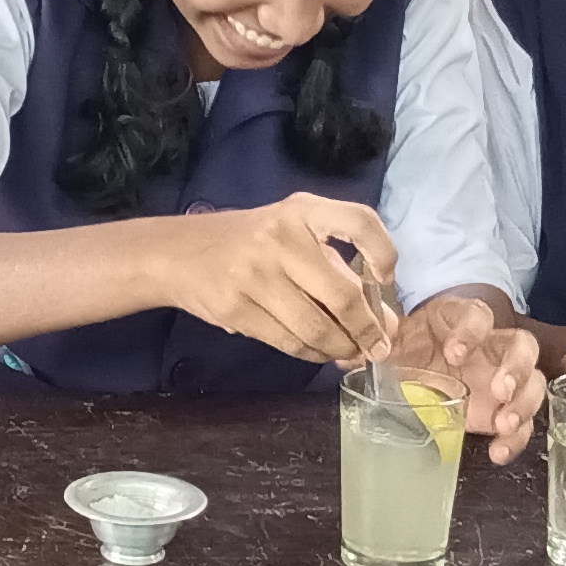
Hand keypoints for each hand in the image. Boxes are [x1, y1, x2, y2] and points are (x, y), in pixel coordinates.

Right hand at [157, 194, 396, 367]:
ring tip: (350, 353)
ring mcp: (256, 275)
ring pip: (317, 327)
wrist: (178, 253)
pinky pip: (290, 342)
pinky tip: (320, 352)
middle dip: (368, 330)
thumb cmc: (249, 243)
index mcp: (302, 211)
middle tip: (378, 347)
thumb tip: (387, 325)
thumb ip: (338, 269)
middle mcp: (281, 238)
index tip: (386, 279)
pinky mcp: (237, 309)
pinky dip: (314, 354)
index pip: (359, 222)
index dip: (383, 252)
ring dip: (342, 348)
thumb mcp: (292, 236)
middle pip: (343, 294)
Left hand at [396, 290, 544, 463]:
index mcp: (460, 321)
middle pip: (521, 346)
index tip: (455, 353)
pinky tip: (498, 451)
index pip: (477, 315)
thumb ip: (380, 341)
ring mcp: (503, 376)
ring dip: (524, 403)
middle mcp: (490, 345)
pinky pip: (523, 422)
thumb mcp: (394, 342)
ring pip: (533, 382)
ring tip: (505, 424)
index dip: (471, 331)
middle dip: (516, 368)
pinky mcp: (504, 408)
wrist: (413, 370)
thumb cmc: (409, 348)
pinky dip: (516, 439)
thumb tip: (358, 344)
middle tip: (500, 390)